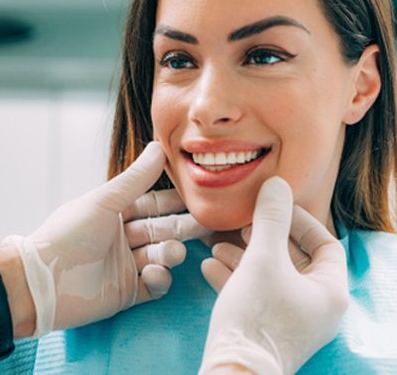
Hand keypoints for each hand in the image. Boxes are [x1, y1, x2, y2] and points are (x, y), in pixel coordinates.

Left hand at [5, 142, 209, 336]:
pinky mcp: (126, 293)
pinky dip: (159, 279)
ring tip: (172, 252)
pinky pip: (153, 285)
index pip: (152, 204)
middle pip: (161, 229)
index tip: (198, 195)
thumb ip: (135, 179)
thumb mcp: (104, 201)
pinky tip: (154, 273)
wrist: (43, 281)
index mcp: (114, 213)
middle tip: (207, 224)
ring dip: (170, 253)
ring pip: (160, 256)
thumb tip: (159, 146)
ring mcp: (125, 266)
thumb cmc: (68, 234)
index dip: (174, 200)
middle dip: (182, 227)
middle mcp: (121, 237)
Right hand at [199, 177, 348, 374]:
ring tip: (217, 244)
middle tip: (241, 225)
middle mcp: (315, 306)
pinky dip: (235, 277)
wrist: (233, 370)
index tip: (272, 208)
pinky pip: (255, 294)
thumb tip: (276, 184)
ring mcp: (290, 319)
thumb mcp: (262, 258)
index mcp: (329, 291)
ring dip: (243, 256)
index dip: (299, 220)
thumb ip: (270, 218)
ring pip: (269, 276)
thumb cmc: (256, 315)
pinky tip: (209, 266)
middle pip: (293, 259)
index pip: (325, 244)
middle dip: (262, 238)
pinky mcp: (266, 328)